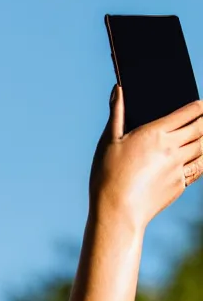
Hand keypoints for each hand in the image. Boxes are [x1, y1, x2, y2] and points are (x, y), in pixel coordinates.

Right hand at [90, 85, 202, 228]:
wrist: (118, 211)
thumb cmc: (108, 174)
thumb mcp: (108, 141)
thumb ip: (117, 113)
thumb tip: (119, 89)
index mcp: (155, 134)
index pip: (187, 113)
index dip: (198, 106)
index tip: (202, 103)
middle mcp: (173, 148)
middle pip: (201, 129)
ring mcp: (179, 167)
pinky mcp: (180, 184)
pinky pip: (199, 167)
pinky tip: (200, 157)